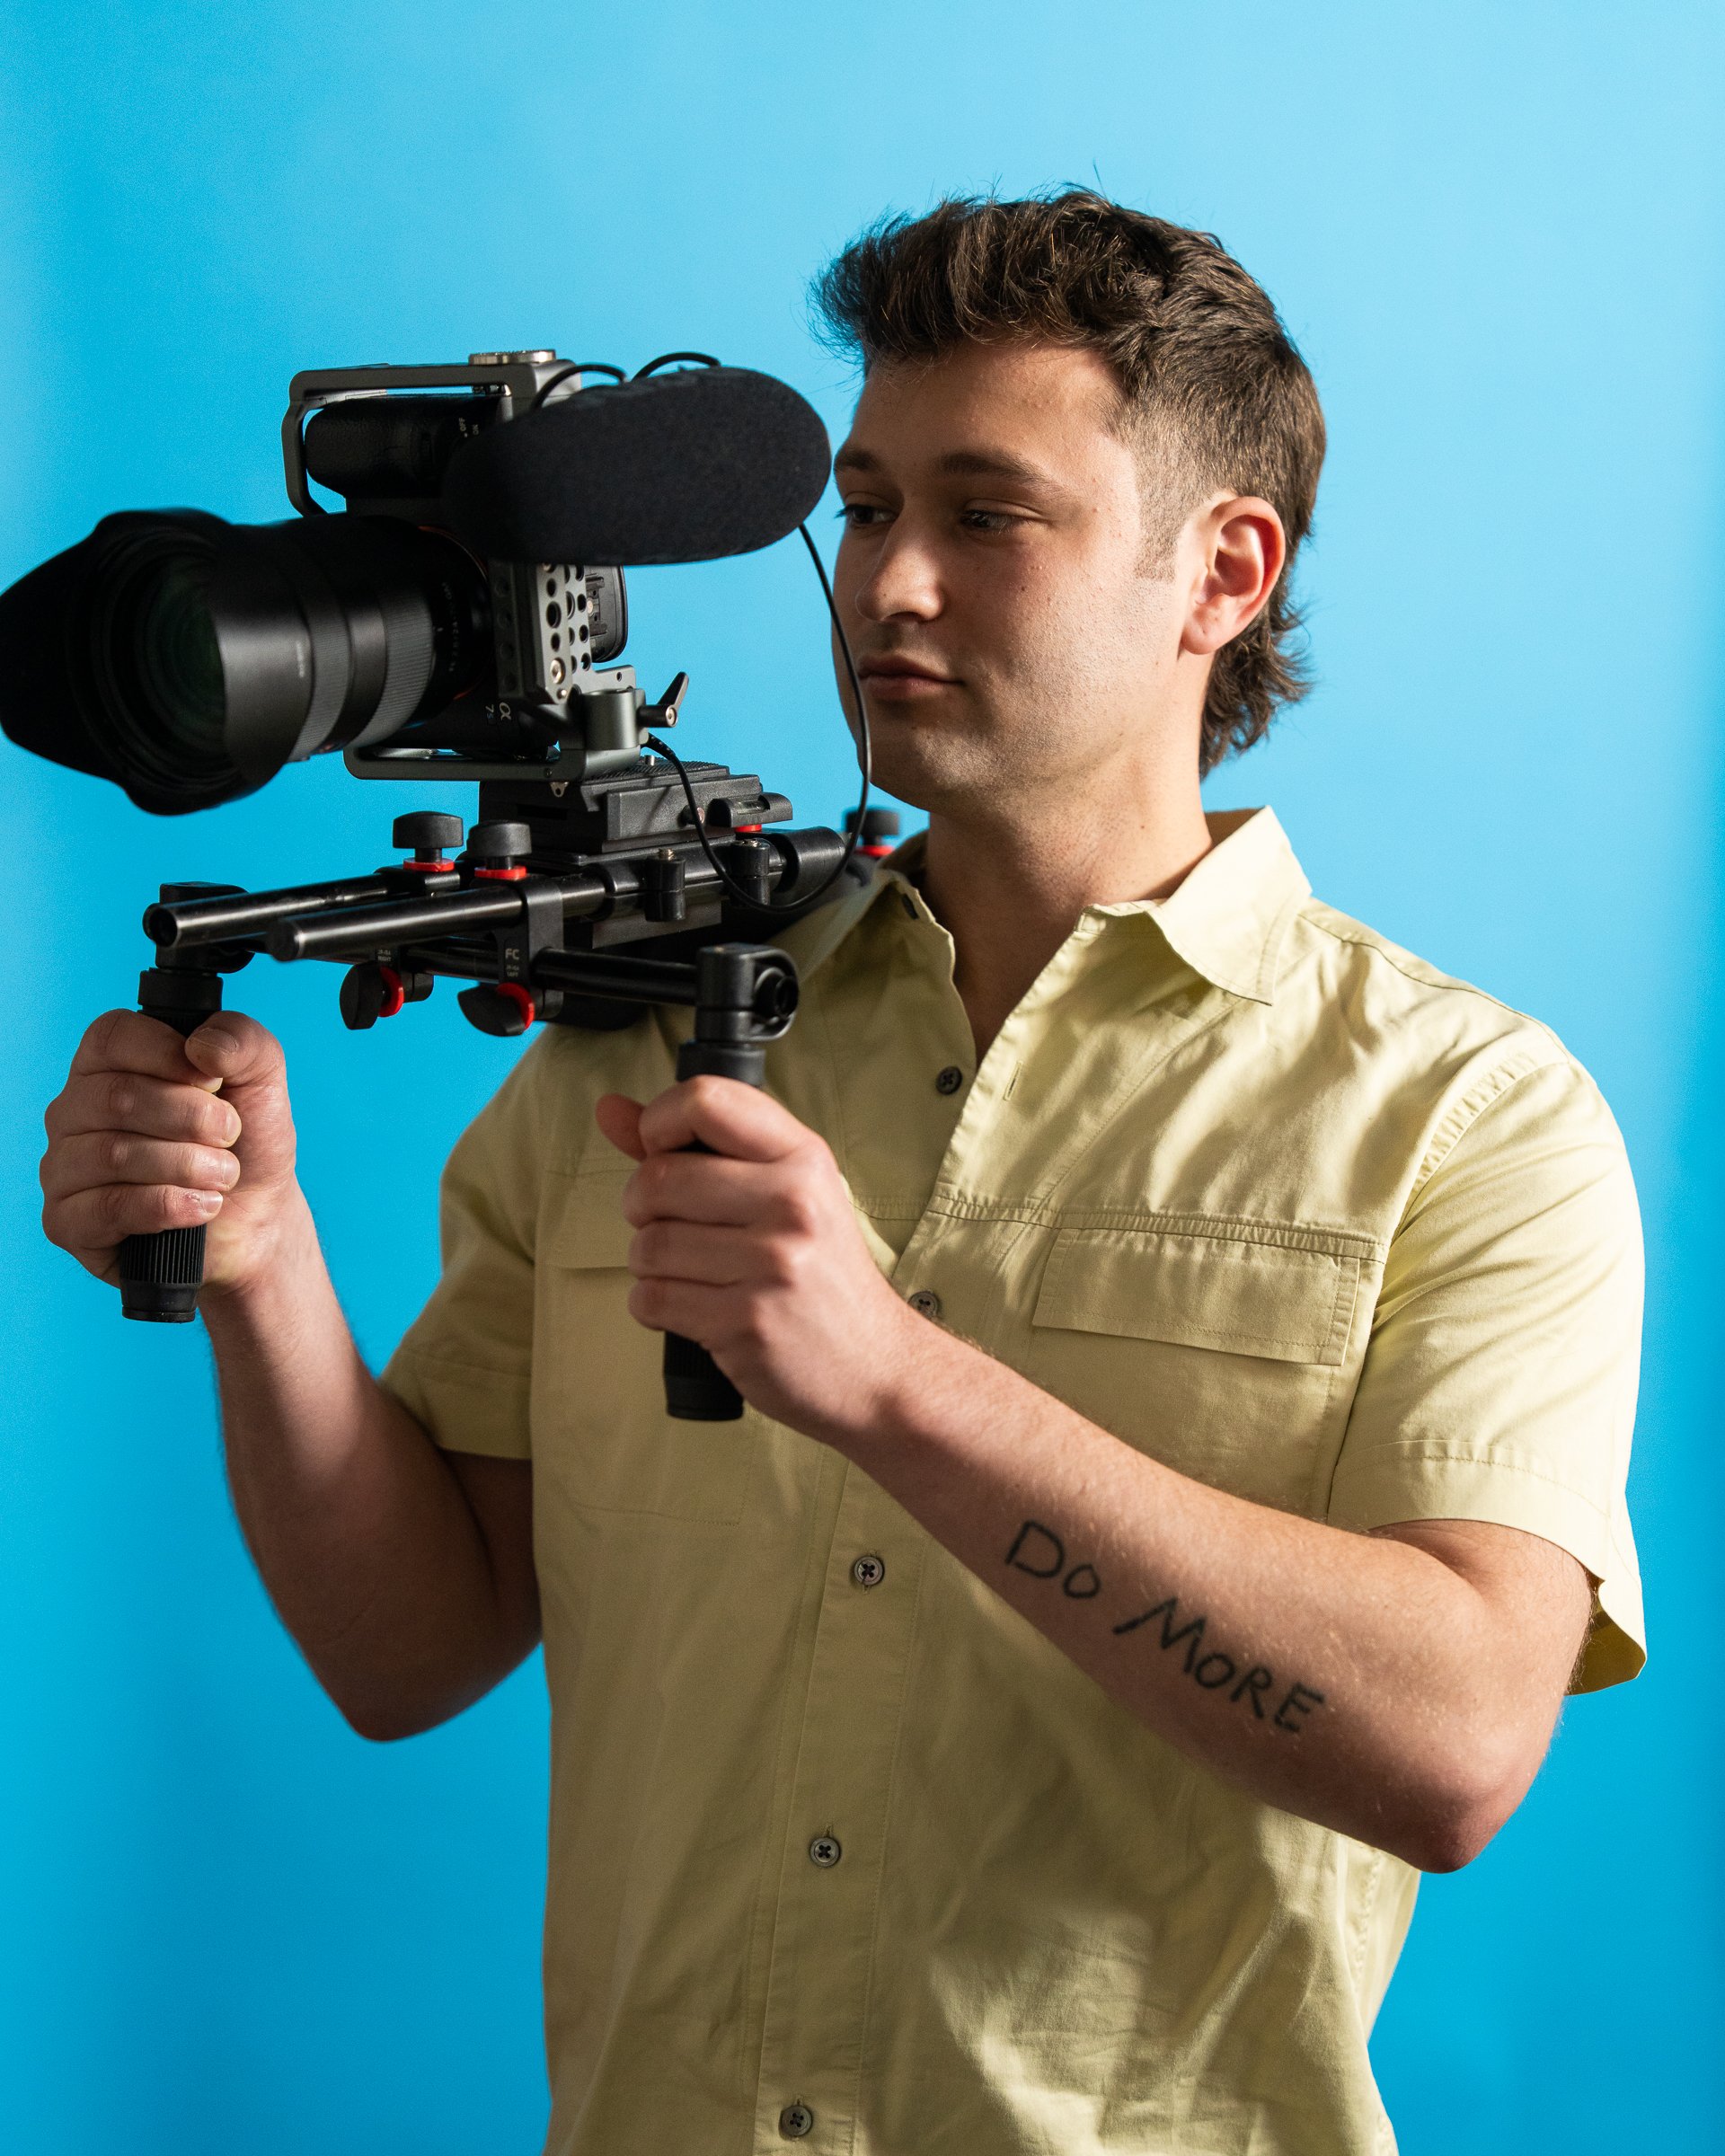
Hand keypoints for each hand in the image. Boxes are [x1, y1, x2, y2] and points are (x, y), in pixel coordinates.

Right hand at [41, 1009, 302, 1296]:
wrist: (257, 1219)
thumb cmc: (247, 1144)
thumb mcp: (261, 1079)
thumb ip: (242, 1041)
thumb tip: (201, 1044)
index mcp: (108, 1064)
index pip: (110, 1036)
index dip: (167, 1054)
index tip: (214, 1081)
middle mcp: (75, 1111)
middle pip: (116, 1098)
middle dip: (192, 1118)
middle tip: (231, 1136)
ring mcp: (65, 1167)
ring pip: (113, 1155)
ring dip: (189, 1165)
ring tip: (225, 1174)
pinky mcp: (69, 1222)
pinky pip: (108, 1208)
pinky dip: (169, 1206)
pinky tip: (202, 1206)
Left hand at [594, 1077, 929, 1446]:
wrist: (874, 1366)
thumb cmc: (820, 1276)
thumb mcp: (782, 1194)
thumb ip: (693, 1148)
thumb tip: (609, 1110)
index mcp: (803, 1158)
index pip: (705, 1099)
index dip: (658, 1121)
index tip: (662, 1151)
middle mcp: (792, 1203)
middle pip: (657, 1178)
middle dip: (642, 1207)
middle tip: (672, 1226)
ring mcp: (771, 1264)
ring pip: (646, 1244)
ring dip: (650, 1264)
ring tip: (693, 1273)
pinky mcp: (746, 1323)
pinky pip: (651, 1299)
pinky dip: (655, 1306)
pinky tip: (694, 1308)